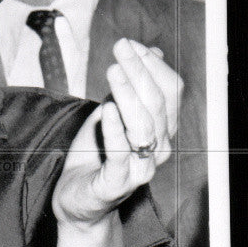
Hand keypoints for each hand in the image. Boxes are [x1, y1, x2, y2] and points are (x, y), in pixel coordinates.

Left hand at [52, 38, 181, 227]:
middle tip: (119, 49)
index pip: (169, 91)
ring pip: (143, 125)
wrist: (78, 201)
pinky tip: (107, 109)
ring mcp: (141, 167)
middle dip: (139, 72)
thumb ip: (129, 88)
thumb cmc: (95, 156)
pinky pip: (121, 153)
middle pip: (157, 104)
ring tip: (112, 70)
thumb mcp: (111, 114)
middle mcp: (159, 148)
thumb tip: (151, 51)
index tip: (128, 45)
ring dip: (127, 93)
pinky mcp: (118, 183)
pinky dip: (115, 129)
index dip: (151, 66)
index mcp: (162, 129)